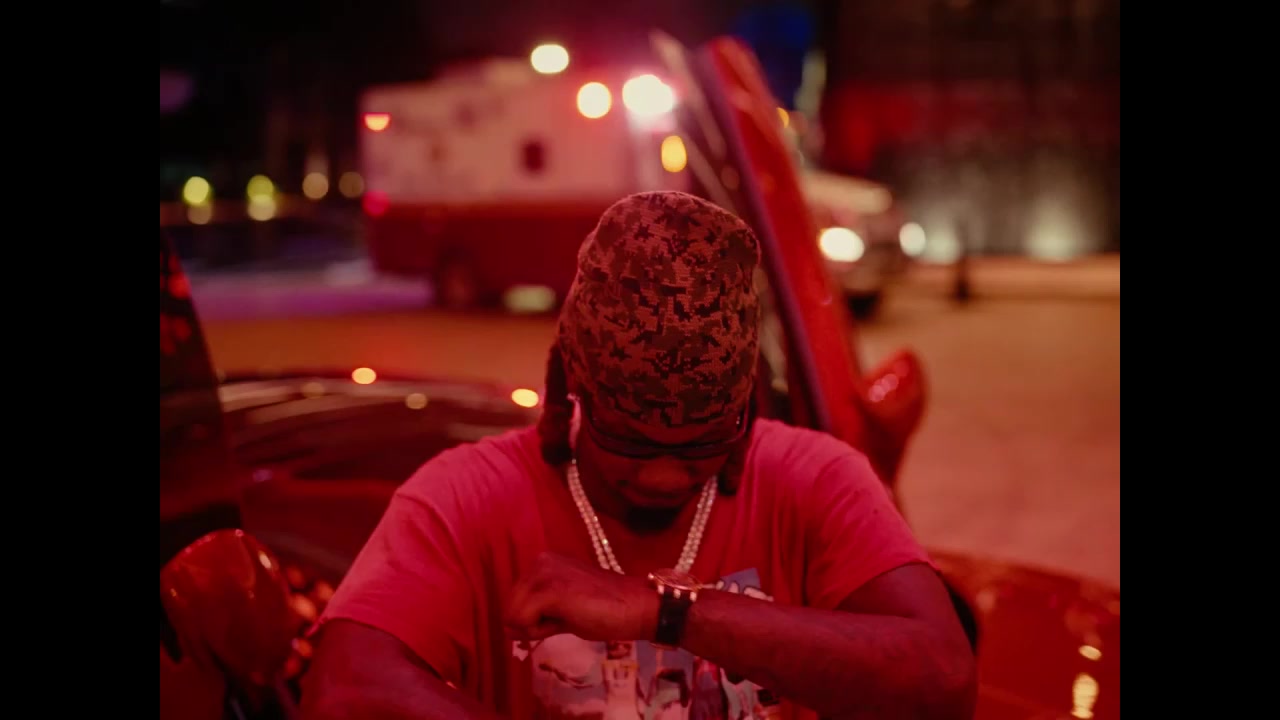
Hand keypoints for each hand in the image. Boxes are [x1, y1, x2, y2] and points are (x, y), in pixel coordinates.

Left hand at [505, 552, 658, 642]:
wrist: (635, 607)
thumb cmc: (605, 610)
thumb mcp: (564, 608)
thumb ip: (537, 613)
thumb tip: (508, 629)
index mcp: (543, 562)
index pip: (515, 599)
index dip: (535, 617)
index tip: (566, 614)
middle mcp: (539, 561)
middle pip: (510, 607)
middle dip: (532, 623)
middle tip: (567, 619)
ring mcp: (544, 573)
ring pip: (512, 615)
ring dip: (536, 628)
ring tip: (569, 618)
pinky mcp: (549, 590)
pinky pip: (521, 621)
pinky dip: (538, 632)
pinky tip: (567, 622)